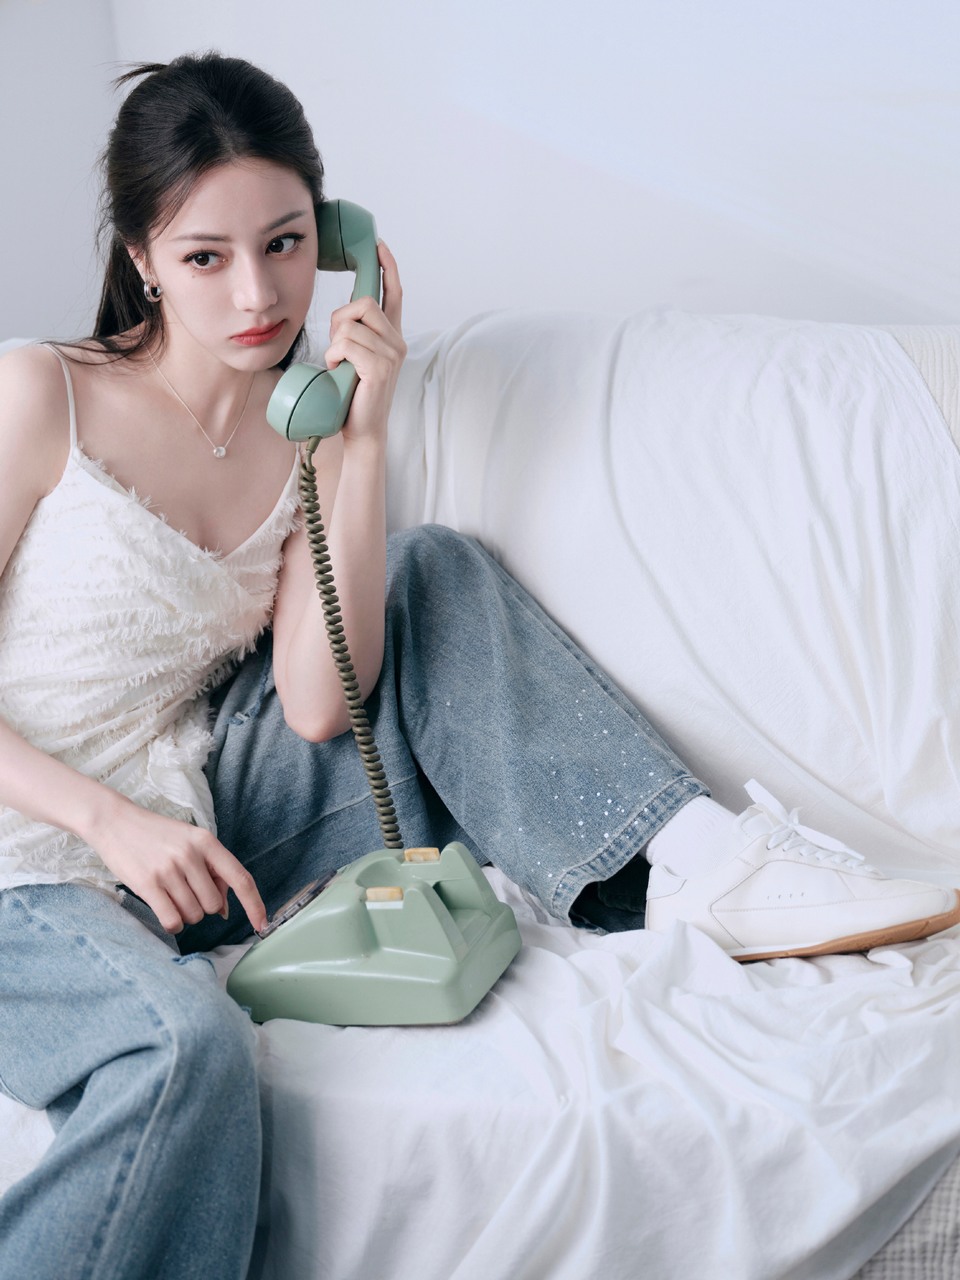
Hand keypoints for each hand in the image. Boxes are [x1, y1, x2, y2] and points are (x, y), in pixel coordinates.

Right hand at [85, 794, 266, 934]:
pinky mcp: (148, 884)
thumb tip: (226, 908)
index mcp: (207, 842)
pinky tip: (164, 908)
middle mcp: (191, 855)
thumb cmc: (156, 835)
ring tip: (170, 893)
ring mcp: (169, 870)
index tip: (263, 924)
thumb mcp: (190, 842)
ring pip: (194, 914)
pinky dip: (172, 923)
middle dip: (203, 906)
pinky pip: (173, 920)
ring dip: (185, 913)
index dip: (255, 905)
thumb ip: (212, 870)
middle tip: (185, 890)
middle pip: (214, 905)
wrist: (115, 821)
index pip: (241, 878)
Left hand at [323, 240, 406, 444]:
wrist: (361, 430)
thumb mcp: (356, 358)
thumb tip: (344, 316)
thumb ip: (357, 334)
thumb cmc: (353, 395)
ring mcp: (392, 355)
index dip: (388, 267)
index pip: (394, 293)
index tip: (379, 245)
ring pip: (350, 325)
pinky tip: (338, 371)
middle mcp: (397, 341)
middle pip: (364, 303)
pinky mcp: (380, 368)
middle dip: (340, 320)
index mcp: (392, 336)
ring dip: (334, 344)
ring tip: (338, 365)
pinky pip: (346, 344)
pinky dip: (333, 356)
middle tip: (337, 348)